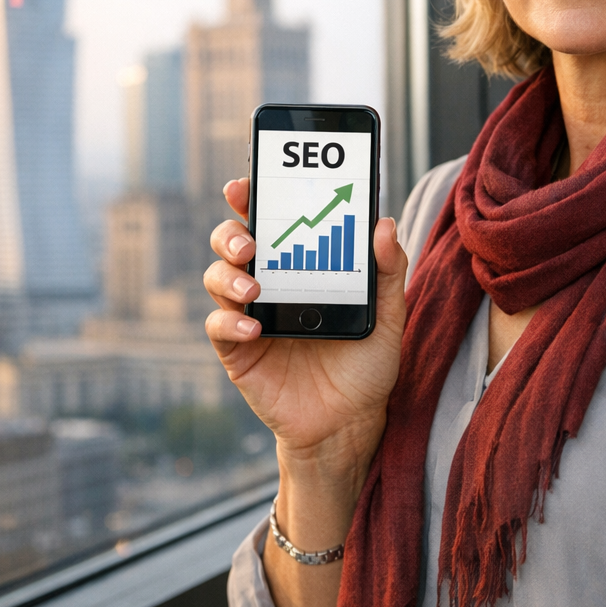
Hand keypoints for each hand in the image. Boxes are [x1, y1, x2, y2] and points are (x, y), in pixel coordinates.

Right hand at [203, 178, 407, 481]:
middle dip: (231, 232)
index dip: (252, 198)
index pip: (271, 222)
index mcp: (301, 266)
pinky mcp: (238, 352)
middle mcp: (270, 284)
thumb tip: (383, 223)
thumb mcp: (388, 316)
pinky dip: (230, 322)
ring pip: (217, 278)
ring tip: (255, 289)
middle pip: (232, 242)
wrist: (351, 423)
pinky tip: (254, 329)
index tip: (246, 184)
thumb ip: (388, 271)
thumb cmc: (367, 365)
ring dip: (228, 276)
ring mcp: (250, 316)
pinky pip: (220, 327)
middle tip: (249, 242)